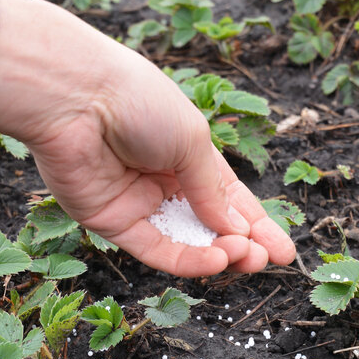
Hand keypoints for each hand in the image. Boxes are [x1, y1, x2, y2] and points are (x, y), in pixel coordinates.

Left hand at [0, 0, 295, 276]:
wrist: (76, 97)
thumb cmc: (139, 103)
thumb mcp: (192, 140)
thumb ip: (213, 190)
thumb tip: (238, 229)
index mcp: (186, 152)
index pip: (227, 197)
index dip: (255, 223)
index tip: (282, 249)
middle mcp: (163, 180)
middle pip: (208, 223)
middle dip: (241, 243)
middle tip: (267, 260)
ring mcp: (137, 202)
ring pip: (184, 241)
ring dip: (217, 253)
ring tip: (245, 257)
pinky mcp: (111, 222)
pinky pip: (154, 249)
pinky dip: (187, 260)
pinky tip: (215, 260)